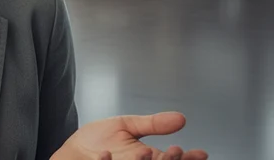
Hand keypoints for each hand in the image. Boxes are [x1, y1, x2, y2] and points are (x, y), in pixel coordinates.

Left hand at [52, 112, 207, 159]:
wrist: (73, 150)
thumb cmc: (99, 141)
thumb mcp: (127, 126)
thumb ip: (152, 124)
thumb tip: (181, 118)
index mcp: (148, 159)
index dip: (188, 159)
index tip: (201, 153)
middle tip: (177, 151)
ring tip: (147, 152)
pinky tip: (107, 153)